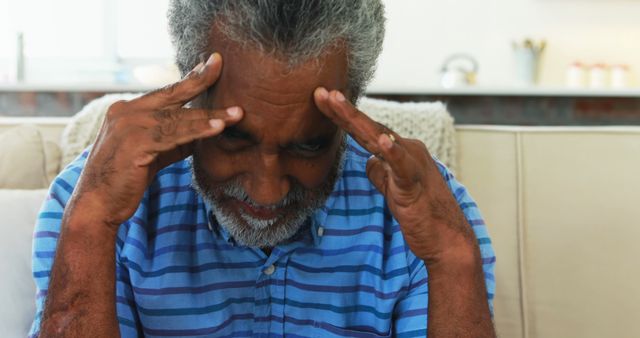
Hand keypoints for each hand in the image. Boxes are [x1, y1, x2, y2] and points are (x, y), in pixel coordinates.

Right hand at [73, 53, 242, 226]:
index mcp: (128, 110)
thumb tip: (204, 130)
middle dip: (199, 80)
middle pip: (172, 95)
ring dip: (210, 116)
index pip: (165, 92)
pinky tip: (217, 129)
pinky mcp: (135, 145)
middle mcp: (126, 112)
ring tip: (236, 113)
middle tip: (220, 65)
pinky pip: (173, 136)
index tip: (210, 65)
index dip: (189, 78)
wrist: (98, 204)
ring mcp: (128, 127)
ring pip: (177, 118)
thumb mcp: (153, 152)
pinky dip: (197, 132)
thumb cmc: (126, 179)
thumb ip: (174, 138)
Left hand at [314, 88, 476, 265]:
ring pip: (379, 137)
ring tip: (336, 101)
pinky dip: (392, 152)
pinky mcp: (414, 185)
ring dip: (356, 119)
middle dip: (342, 109)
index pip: (366, 131)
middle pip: (368, 127)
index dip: (343, 116)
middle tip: (321, 92)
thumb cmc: (423, 215)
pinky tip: (381, 141)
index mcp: (400, 152)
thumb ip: (382, 173)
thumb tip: (370, 161)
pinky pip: (402, 166)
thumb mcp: (394, 190)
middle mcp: (408, 151)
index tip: (322, 100)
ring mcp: (412, 165)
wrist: (448, 240)